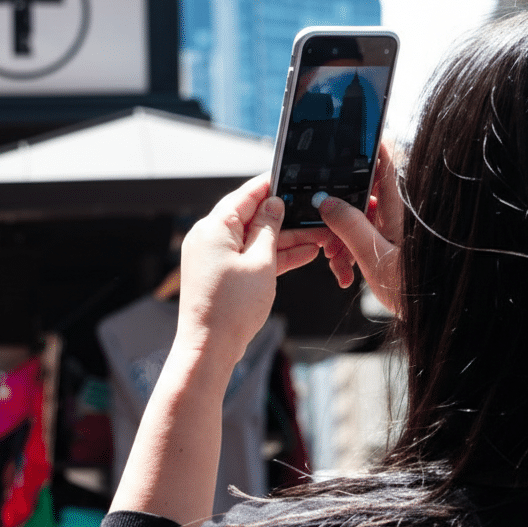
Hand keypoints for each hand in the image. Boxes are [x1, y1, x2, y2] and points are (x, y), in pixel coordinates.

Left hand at [173, 174, 319, 363]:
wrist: (210, 349)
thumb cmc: (231, 308)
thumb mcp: (260, 262)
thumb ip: (269, 228)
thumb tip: (274, 204)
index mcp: (214, 227)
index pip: (247, 194)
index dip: (273, 185)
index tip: (294, 177)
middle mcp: (210, 237)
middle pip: (252, 216)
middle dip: (285, 216)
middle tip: (314, 215)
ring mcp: (214, 257)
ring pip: (255, 238)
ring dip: (284, 238)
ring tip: (317, 237)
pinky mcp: (221, 274)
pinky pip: (250, 257)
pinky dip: (273, 256)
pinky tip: (303, 254)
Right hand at [315, 141, 402, 313]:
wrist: (437, 315)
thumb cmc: (416, 289)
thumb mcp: (372, 256)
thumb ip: (348, 225)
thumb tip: (326, 202)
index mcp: (397, 206)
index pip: (383, 159)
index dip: (365, 147)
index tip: (343, 147)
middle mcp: (399, 211)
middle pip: (362, 193)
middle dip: (339, 212)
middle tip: (328, 237)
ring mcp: (397, 226)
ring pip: (361, 216)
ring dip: (342, 237)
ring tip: (339, 264)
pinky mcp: (395, 241)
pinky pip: (368, 234)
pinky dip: (353, 249)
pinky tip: (347, 271)